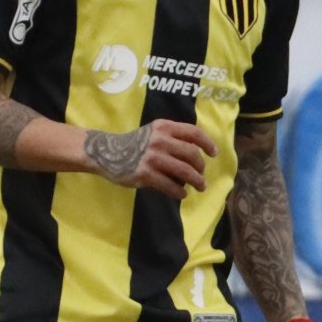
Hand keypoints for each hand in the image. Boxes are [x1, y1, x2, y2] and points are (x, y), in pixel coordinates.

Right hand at [82, 119, 216, 197]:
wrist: (107, 153)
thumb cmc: (135, 144)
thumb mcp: (154, 132)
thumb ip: (173, 138)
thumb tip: (197, 154)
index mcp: (164, 127)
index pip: (193, 132)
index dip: (207, 143)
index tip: (213, 154)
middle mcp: (160, 140)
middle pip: (192, 154)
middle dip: (200, 168)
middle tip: (201, 176)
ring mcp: (152, 157)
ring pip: (184, 171)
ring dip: (196, 181)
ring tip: (199, 187)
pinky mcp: (145, 174)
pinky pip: (169, 185)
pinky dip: (179, 192)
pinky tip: (182, 194)